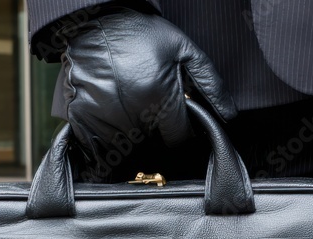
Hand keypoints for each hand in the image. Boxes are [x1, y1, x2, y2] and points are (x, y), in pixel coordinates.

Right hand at [57, 6, 235, 164]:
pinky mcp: (83, 117)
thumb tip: (229, 115)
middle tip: (149, 102)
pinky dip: (107, 135)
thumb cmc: (141, 33)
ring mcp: (106, 117)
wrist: (95, 20)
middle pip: (154, 143)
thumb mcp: (183, 50)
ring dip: (133, 132)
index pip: (179, 139)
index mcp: (161, 98)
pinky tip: (112, 110)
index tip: (176, 122)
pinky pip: (100, 143)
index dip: (181, 131)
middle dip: (157, 128)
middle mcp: (134, 114)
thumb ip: (211, 84)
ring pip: (128, 145)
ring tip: (130, 102)